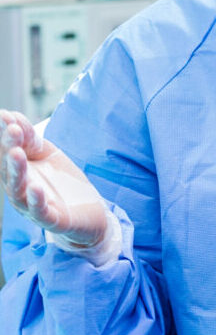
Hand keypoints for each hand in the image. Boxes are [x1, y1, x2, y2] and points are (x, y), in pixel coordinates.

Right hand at [1, 109, 114, 259]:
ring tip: (17, 153)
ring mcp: (32, 206)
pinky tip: (35, 188)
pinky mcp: (51, 219)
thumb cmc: (61, 182)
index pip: (7, 151)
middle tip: (12, 130)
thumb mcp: (48, 155)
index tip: (4, 115)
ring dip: (17, 171)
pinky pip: (40, 212)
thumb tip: (12, 116)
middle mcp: (19, 189)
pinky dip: (36, 201)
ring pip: (18, 189)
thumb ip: (31, 139)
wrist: (87, 213)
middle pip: (9, 168)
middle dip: (9, 147)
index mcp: (16, 172)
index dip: (5, 134)